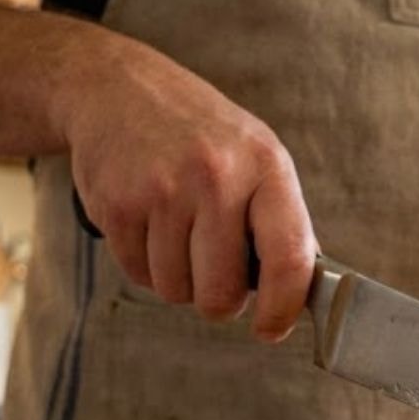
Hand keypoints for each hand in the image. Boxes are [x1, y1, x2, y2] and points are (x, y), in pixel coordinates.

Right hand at [63, 44, 316, 340]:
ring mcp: (163, 189)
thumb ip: (280, 221)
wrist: (118, 90)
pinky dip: (145, 264)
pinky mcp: (117, 205)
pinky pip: (138, 274)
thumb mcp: (255, 156)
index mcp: (265, 165)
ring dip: (177, 278)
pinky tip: (147, 223)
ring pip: (176, 290)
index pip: (288, 258)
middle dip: (217, 299)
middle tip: (212, 273)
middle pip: (221, 293)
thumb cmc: (198, 134)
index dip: (282, 308)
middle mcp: (216, 176)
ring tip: (176, 231)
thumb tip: (301, 290)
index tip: (271, 329)